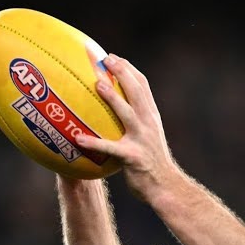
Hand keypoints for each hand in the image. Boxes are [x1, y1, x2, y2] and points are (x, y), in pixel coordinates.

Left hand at [74, 54, 176, 199]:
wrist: (166, 187)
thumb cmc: (152, 165)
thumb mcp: (149, 138)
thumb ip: (136, 124)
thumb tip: (117, 114)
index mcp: (151, 117)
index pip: (143, 86)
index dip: (128, 69)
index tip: (114, 57)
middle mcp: (149, 124)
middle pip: (137, 92)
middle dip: (122, 72)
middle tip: (104, 59)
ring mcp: (142, 139)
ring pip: (127, 114)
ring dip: (113, 98)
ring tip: (97, 85)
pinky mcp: (133, 157)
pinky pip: (111, 148)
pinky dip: (94, 143)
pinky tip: (77, 139)